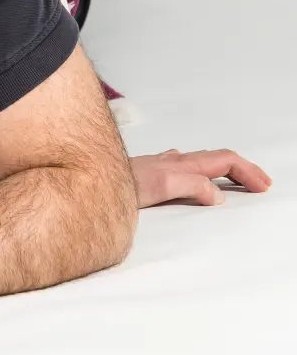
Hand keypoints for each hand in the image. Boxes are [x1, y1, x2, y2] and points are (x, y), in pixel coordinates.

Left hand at [131, 149, 270, 207]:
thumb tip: (218, 196)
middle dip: (242, 170)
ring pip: (201, 163)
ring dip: (224, 171)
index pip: (224, 160)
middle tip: (261, 185)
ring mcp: (162, 165)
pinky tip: (195, 180)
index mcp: (182, 163)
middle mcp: (174, 161)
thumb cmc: (119, 182)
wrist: (91, 179)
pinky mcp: (152, 173)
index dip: (247, 172)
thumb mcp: (159, 185)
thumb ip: (189, 186)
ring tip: (238, 183)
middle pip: (216, 159)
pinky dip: (203, 174)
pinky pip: (186, 169)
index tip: (263, 186)